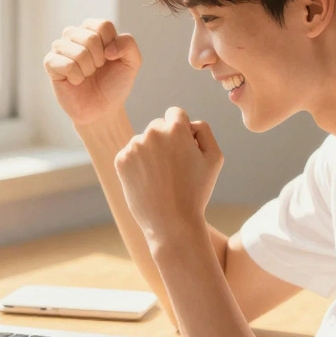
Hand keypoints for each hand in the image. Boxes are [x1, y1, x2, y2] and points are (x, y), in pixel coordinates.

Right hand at [43, 18, 141, 125]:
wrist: (102, 110)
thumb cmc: (114, 83)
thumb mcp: (132, 62)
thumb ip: (128, 44)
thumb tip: (108, 49)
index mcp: (92, 29)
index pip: (103, 26)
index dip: (111, 46)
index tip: (110, 59)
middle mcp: (74, 35)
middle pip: (90, 38)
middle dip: (100, 60)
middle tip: (97, 69)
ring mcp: (60, 48)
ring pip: (78, 52)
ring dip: (88, 69)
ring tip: (86, 75)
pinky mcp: (50, 63)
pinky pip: (67, 65)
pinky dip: (76, 77)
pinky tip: (76, 81)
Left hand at [115, 107, 223, 239]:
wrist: (171, 222)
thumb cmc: (196, 191)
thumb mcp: (214, 158)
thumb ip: (204, 131)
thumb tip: (189, 122)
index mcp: (176, 128)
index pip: (175, 113)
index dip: (182, 130)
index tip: (184, 148)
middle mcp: (152, 132)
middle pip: (158, 126)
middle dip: (166, 140)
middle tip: (174, 168)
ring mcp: (134, 146)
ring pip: (143, 141)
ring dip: (151, 152)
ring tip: (161, 178)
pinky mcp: (121, 160)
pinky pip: (131, 154)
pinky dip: (138, 164)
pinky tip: (148, 181)